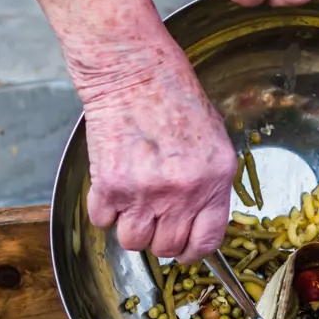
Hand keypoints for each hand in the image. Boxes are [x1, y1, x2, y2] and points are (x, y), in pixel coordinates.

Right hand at [36, 0, 236, 262]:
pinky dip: (103, 208)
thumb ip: (208, 181)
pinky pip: (103, 220)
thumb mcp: (212, 138)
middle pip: (166, 247)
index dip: (191, 250)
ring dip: (129, 225)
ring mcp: (146, 192)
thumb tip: (197, 215)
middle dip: (158, 236)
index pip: (206, 241)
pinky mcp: (111, 185)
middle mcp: (183, 192)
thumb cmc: (172, 93)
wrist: (132, 68)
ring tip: (131, 198)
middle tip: (152, 213)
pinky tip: (111, 183)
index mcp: (215, 179)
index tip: (182, 247)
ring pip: (133, 241)